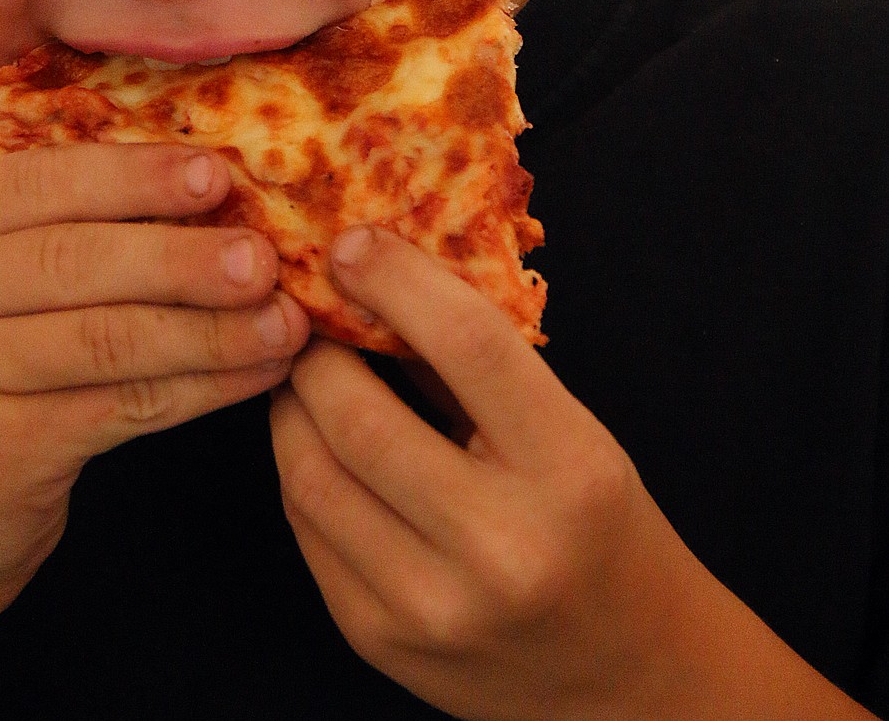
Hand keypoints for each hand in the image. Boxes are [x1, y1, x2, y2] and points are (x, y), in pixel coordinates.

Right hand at [0, 145, 309, 641]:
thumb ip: (58, 231)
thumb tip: (208, 187)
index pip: (40, 179)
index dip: (136, 174)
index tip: (219, 173)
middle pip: (75, 256)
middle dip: (184, 254)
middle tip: (267, 256)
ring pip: (108, 334)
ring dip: (210, 327)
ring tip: (284, 321)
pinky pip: (121, 404)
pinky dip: (201, 385)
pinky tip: (255, 374)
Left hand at [270, 228, 863, 720]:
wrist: (628, 679)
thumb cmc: (600, 527)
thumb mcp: (572, 432)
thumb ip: (480, 363)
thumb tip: (379, 271)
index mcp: (569, 472)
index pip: (470, 346)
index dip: (397, 280)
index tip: (352, 242)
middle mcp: (501, 548)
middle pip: (361, 418)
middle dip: (315, 349)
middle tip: (307, 311)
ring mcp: (431, 606)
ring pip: (311, 476)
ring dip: (291, 407)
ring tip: (303, 370)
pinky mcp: (379, 640)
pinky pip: (306, 531)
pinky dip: (300, 469)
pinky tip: (316, 440)